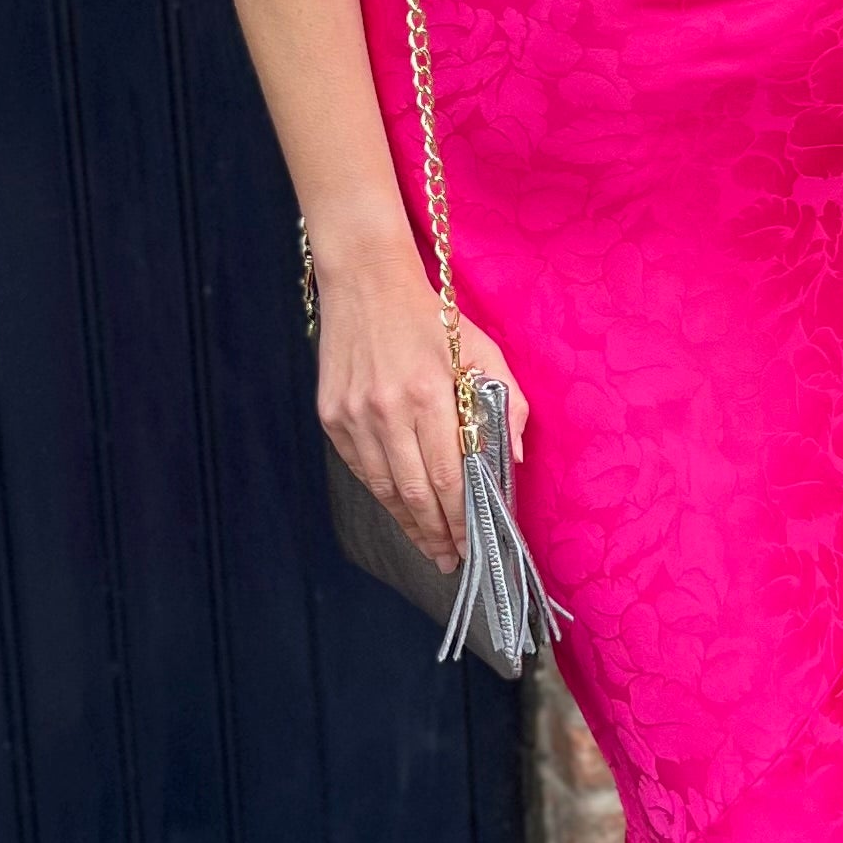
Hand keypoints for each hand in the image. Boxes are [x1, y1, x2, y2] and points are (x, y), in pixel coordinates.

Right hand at [313, 236, 527, 573]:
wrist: (365, 282)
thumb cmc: (433, 316)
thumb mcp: (483, 349)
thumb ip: (505, 402)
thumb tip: (511, 459)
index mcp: (429, 393)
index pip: (448, 476)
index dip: (461, 519)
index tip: (473, 546)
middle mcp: (387, 409)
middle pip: (415, 493)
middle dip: (436, 533)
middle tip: (451, 560)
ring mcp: (354, 415)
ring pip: (384, 487)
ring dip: (408, 522)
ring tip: (429, 546)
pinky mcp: (331, 415)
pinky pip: (360, 468)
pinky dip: (383, 493)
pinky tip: (400, 509)